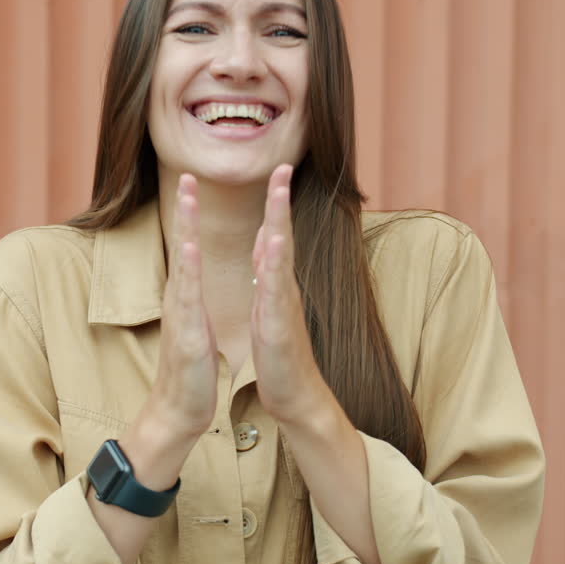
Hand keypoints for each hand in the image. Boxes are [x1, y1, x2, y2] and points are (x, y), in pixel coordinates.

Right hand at [146, 174, 218, 437]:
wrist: (179, 409)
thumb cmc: (190, 370)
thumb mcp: (194, 326)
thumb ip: (191, 301)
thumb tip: (189, 283)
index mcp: (187, 296)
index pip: (189, 248)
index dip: (191, 217)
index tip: (193, 185)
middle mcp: (179, 297)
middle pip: (182, 244)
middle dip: (184, 209)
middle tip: (186, 174)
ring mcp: (181, 312)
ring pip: (183, 261)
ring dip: (185, 227)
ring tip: (187, 196)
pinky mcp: (187, 330)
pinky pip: (188, 295)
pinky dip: (189, 268)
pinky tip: (191, 246)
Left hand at [251, 165, 327, 423]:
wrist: (296, 396)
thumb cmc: (280, 357)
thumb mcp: (270, 311)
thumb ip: (271, 280)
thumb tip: (269, 252)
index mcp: (276, 287)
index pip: (275, 238)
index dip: (274, 206)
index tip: (276, 173)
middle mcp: (283, 290)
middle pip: (282, 237)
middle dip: (281, 202)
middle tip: (282, 167)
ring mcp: (283, 306)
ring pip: (281, 259)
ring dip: (280, 225)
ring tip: (279, 193)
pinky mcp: (278, 326)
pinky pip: (275, 293)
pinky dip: (274, 269)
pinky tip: (273, 247)